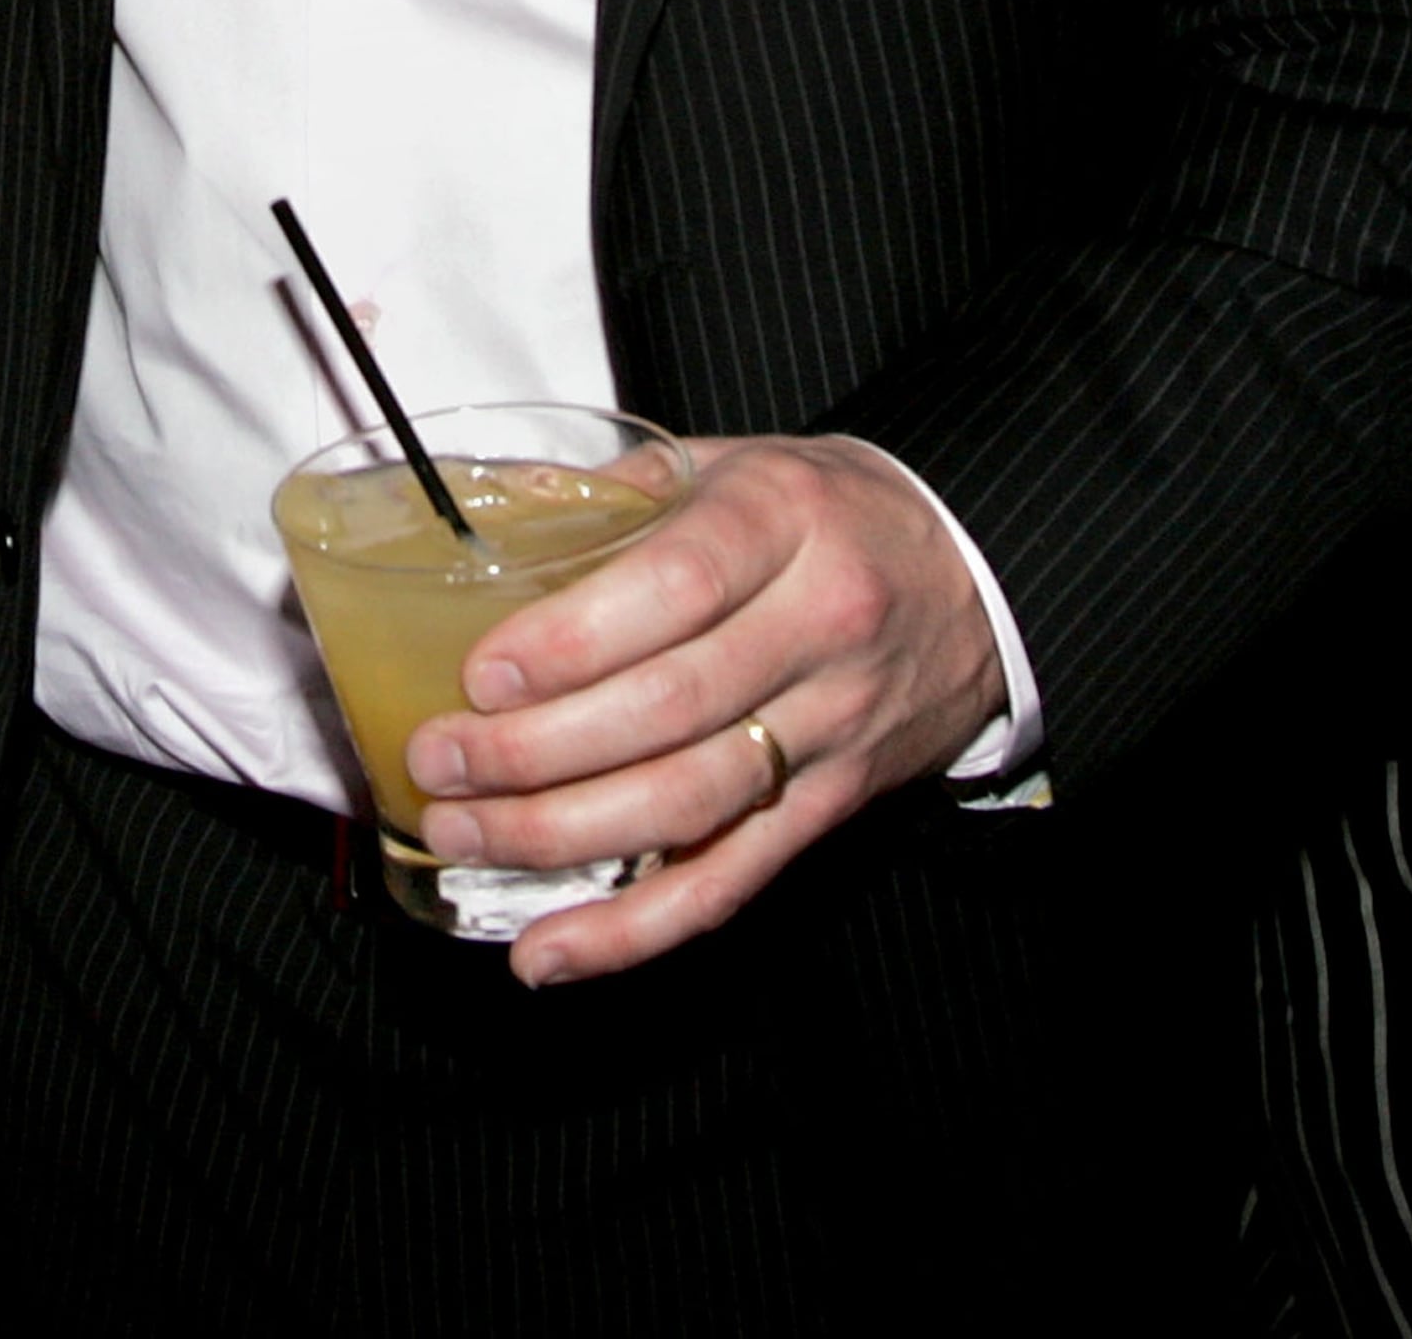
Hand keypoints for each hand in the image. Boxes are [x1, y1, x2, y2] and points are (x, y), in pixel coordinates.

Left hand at [402, 433, 1008, 986]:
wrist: (972, 575)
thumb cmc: (830, 512)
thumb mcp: (740, 463)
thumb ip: (624, 489)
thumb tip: (493, 510)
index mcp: (785, 521)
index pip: (678, 587)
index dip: (576, 641)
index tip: (483, 673)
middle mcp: (817, 627)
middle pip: (670, 709)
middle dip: (536, 751)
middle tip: (439, 762)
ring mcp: (831, 728)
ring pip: (691, 804)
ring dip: (562, 837)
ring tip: (461, 832)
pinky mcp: (832, 808)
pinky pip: (730, 882)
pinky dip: (634, 929)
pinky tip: (549, 949)